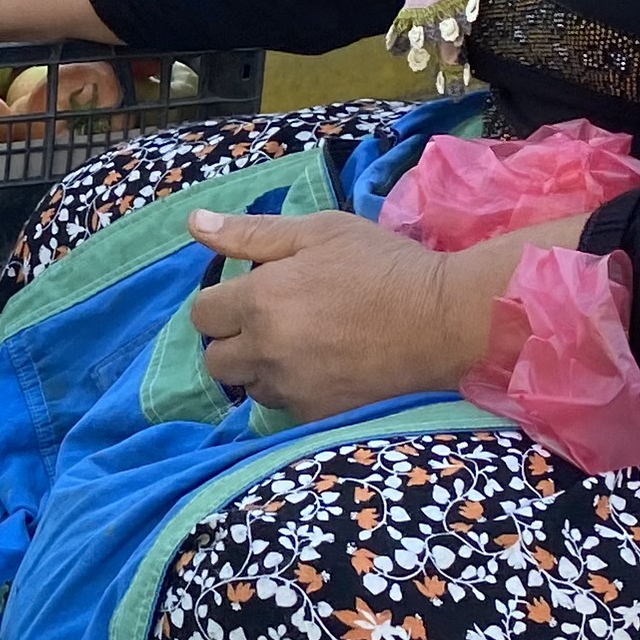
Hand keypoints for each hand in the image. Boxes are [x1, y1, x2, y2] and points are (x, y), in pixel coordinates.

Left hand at [183, 206, 507, 416]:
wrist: (444, 319)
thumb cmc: (382, 265)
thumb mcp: (318, 231)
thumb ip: (250, 233)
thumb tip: (194, 223)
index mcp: (260, 301)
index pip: (202, 315)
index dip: (223, 303)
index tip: (254, 294)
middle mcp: (266, 351)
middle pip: (215, 361)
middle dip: (234, 341)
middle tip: (274, 322)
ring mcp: (293, 388)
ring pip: (249, 387)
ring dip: (263, 369)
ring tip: (305, 345)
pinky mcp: (319, 415)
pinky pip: (285, 407)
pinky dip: (295, 390)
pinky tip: (326, 368)